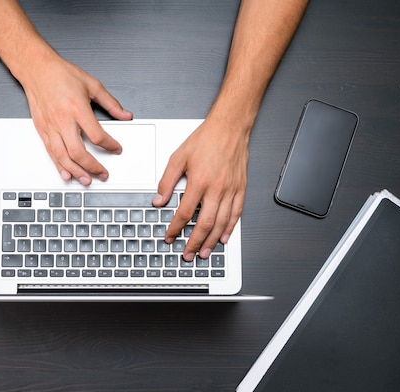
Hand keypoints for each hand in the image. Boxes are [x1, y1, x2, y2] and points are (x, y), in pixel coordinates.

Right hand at [21, 54, 132, 185]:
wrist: (36, 69)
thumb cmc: (61, 74)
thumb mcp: (92, 84)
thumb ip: (110, 103)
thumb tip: (125, 115)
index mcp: (77, 108)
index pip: (97, 135)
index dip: (110, 145)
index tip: (116, 148)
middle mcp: (62, 120)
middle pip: (79, 152)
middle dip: (93, 166)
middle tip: (102, 173)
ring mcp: (50, 127)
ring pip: (63, 157)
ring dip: (76, 171)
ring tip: (87, 180)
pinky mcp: (42, 130)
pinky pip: (51, 153)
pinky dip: (59, 166)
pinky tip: (66, 173)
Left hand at [153, 115, 248, 260]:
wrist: (229, 128)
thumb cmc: (206, 140)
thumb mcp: (178, 157)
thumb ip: (167, 181)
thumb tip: (158, 200)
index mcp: (199, 181)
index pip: (184, 213)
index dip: (175, 228)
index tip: (170, 237)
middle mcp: (216, 188)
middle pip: (204, 224)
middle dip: (194, 242)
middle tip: (188, 254)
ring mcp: (230, 190)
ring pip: (221, 223)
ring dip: (211, 241)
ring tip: (203, 252)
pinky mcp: (240, 189)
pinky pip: (236, 214)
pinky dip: (230, 228)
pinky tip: (224, 238)